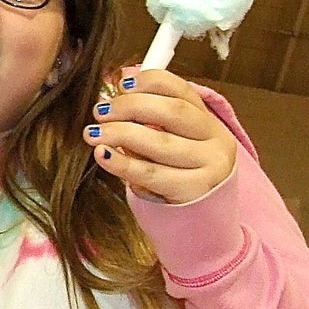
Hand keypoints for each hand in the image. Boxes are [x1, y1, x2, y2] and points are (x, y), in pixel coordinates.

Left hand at [84, 68, 236, 203]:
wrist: (204, 228)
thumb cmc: (180, 181)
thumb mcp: (175, 147)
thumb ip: (154, 120)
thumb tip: (122, 81)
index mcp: (210, 123)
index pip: (183, 91)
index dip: (151, 81)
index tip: (121, 84)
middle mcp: (216, 141)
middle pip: (172, 112)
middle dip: (130, 107)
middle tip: (99, 112)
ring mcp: (209, 168)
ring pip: (160, 143)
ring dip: (120, 133)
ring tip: (93, 133)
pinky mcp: (194, 193)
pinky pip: (151, 174)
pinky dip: (122, 163)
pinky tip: (102, 155)